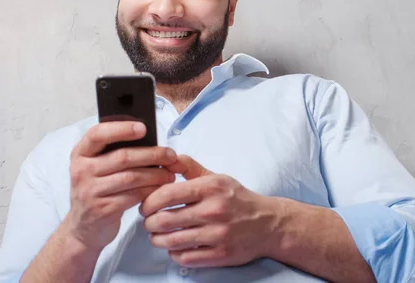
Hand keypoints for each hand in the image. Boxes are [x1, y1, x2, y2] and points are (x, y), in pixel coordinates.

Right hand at [63, 121, 178, 250]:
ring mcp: (89, 191)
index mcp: (80, 153)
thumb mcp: (98, 167)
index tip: (143, 127)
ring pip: (131, 177)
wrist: (84, 227)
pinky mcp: (102, 209)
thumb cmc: (99, 189)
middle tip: (171, 156)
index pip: (98, 134)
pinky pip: (133, 196)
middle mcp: (81, 170)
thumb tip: (150, 138)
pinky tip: (160, 189)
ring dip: (156, 175)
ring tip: (170, 174)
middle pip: (123, 157)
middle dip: (152, 155)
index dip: (122, 129)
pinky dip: (150, 191)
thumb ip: (114, 152)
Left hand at [140, 155, 279, 266]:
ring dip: (157, 239)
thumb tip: (169, 157)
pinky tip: (174, 247)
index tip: (145, 206)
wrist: (268, 224)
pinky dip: (173, 253)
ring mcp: (217, 234)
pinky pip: (185, 257)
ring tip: (157, 235)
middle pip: (164, 220)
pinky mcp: (220, 254)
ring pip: (171, 241)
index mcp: (211, 188)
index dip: (149, 201)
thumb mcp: (217, 177)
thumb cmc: (238, 199)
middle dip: (149, 223)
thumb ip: (191, 168)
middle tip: (149, 222)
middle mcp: (213, 210)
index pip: (167, 194)